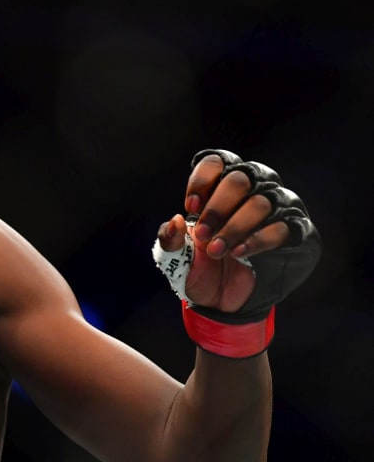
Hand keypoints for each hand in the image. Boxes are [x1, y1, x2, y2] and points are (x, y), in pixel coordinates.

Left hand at [156, 149, 320, 321]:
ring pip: (261, 202)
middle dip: (217, 209)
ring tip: (216, 250)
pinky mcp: (293, 231)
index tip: (191, 207)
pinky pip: (282, 227)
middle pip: (239, 179)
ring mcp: (275, 208)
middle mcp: (251, 190)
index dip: (203, 181)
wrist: (220, 299)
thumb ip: (169, 237)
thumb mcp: (173, 256)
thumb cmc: (198, 266)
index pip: (217, 162)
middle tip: (201, 234)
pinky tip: (239, 253)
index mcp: (219, 187)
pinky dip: (258, 239)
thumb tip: (176, 220)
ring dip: (234, 227)